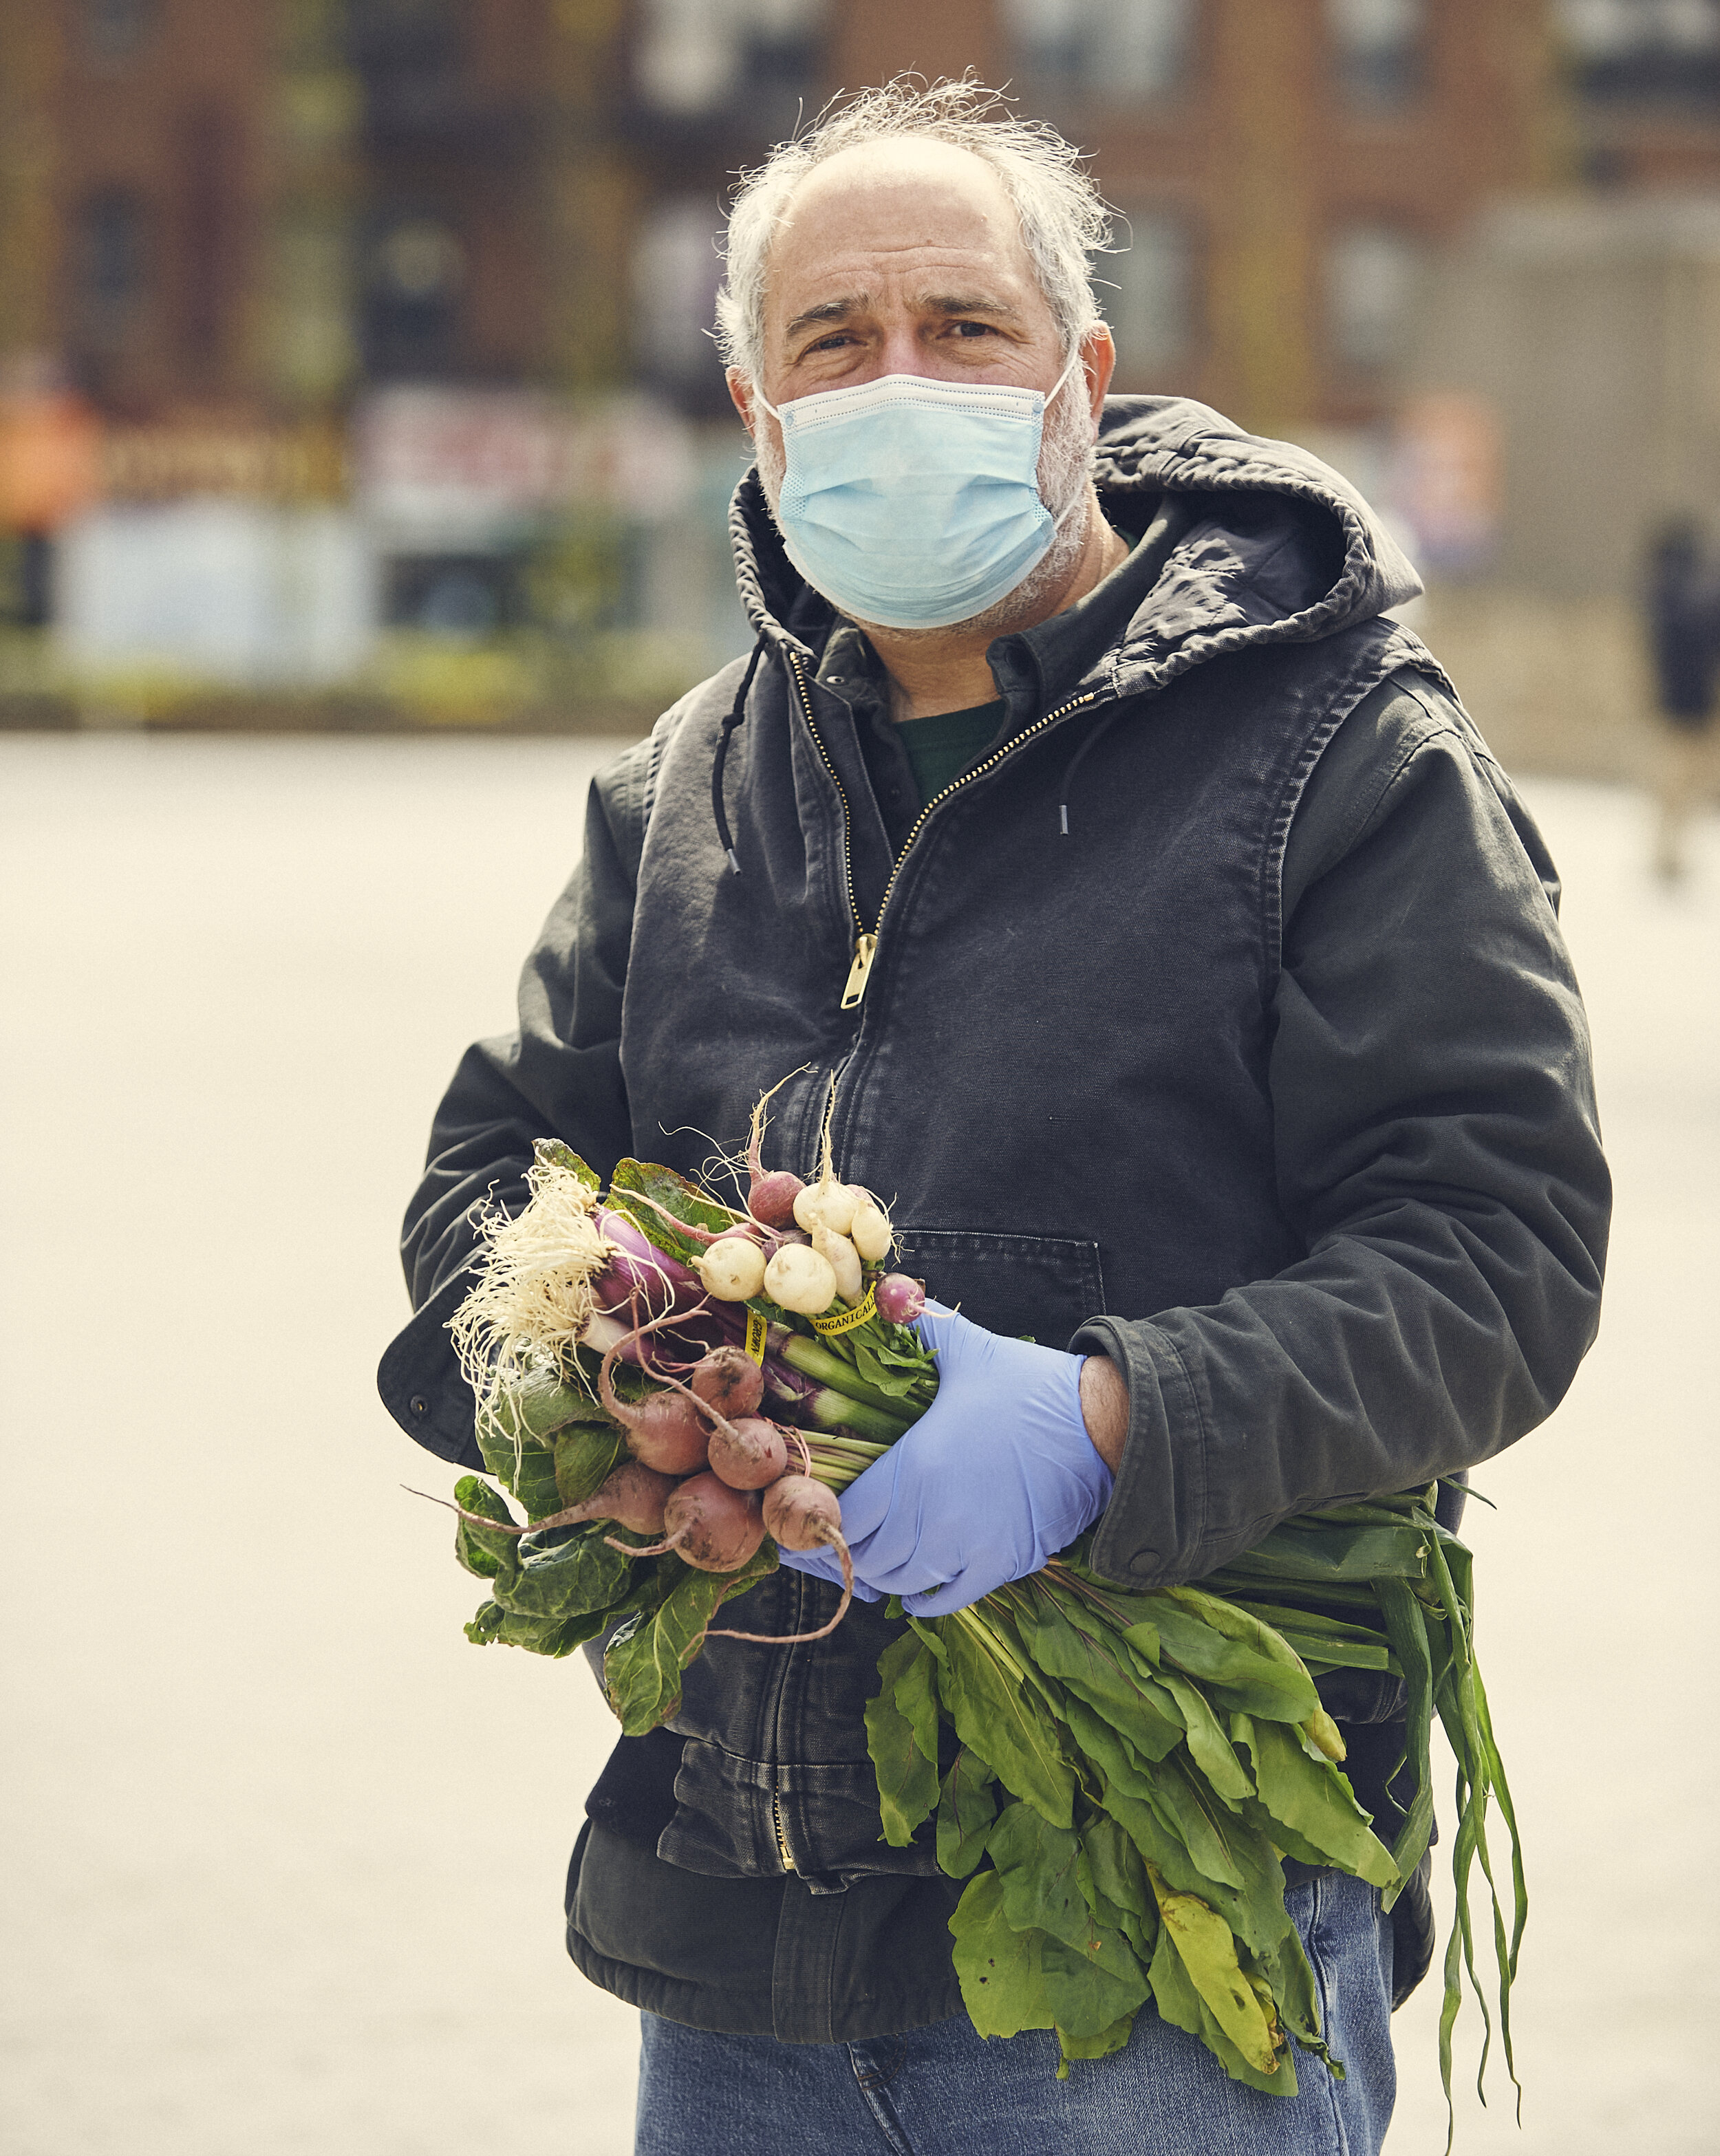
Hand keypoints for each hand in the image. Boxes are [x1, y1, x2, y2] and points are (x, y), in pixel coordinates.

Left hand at [777, 1303, 1115, 1614]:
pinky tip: (910, 1595)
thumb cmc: (1031, 1388)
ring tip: (864, 1562)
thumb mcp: (969, 1350)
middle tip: (822, 1542)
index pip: (846, 1514)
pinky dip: (922, 1602)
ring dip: (878, 1576)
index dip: (816, 1522)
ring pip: (901, 1582)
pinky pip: (948, 1600)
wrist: (1105, 1428)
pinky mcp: (1003, 1565)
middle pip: (867, 1555)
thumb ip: (920, 1326)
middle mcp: (934, 1518)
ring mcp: (969, 1547)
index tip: (799, 1519)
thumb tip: (888, 1296)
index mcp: (916, 1467)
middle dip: (840, 1552)